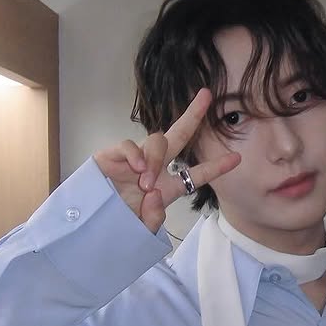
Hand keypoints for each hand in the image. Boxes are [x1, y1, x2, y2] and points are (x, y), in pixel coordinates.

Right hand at [93, 89, 240, 231]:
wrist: (88, 224)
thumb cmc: (117, 225)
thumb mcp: (140, 230)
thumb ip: (152, 219)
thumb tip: (155, 194)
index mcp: (167, 186)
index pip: (196, 174)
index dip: (216, 167)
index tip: (237, 159)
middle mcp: (155, 168)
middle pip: (179, 135)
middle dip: (193, 115)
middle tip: (207, 95)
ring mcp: (135, 158)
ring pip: (157, 141)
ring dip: (155, 160)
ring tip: (145, 183)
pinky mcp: (114, 154)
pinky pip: (130, 144)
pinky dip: (136, 154)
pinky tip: (138, 169)